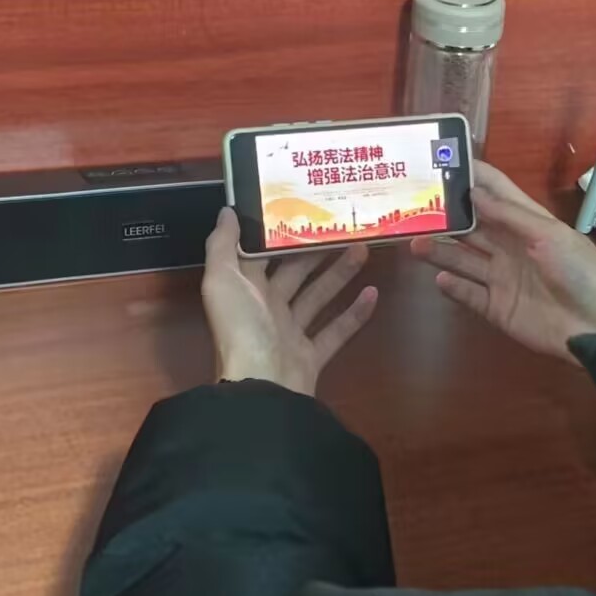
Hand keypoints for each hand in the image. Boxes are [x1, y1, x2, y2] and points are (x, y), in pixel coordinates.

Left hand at [202, 208, 378, 395]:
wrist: (261, 388)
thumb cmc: (242, 329)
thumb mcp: (222, 281)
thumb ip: (222, 245)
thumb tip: (228, 211)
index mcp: (244, 290)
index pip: (262, 254)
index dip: (280, 233)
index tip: (303, 207)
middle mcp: (266, 310)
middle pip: (295, 273)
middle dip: (317, 250)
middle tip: (343, 225)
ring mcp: (290, 334)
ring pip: (318, 297)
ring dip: (340, 273)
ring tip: (363, 248)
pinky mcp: (311, 356)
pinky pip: (336, 331)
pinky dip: (355, 313)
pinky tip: (373, 292)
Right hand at [409, 162, 595, 362]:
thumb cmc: (579, 272)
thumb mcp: (548, 234)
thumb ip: (509, 214)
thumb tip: (473, 192)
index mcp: (528, 223)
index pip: (495, 192)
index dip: (470, 177)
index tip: (439, 163)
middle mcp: (511, 247)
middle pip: (473, 226)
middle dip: (446, 215)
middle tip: (412, 206)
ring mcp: (503, 278)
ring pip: (464, 259)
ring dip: (441, 251)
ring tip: (414, 242)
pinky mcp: (498, 308)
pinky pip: (469, 294)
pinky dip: (453, 287)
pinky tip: (440, 278)